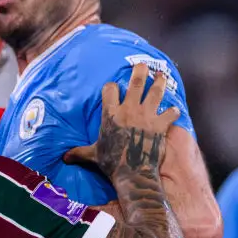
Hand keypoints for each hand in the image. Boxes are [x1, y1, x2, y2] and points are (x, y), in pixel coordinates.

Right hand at [85, 64, 178, 179]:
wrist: (133, 173)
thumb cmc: (111, 163)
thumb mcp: (92, 155)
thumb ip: (79, 152)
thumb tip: (63, 158)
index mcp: (111, 114)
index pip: (110, 89)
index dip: (111, 87)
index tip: (113, 88)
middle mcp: (129, 110)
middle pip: (136, 83)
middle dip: (141, 71)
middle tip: (143, 65)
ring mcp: (147, 116)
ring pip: (156, 92)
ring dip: (159, 82)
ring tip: (161, 76)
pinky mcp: (160, 125)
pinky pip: (170, 113)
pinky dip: (172, 111)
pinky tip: (173, 111)